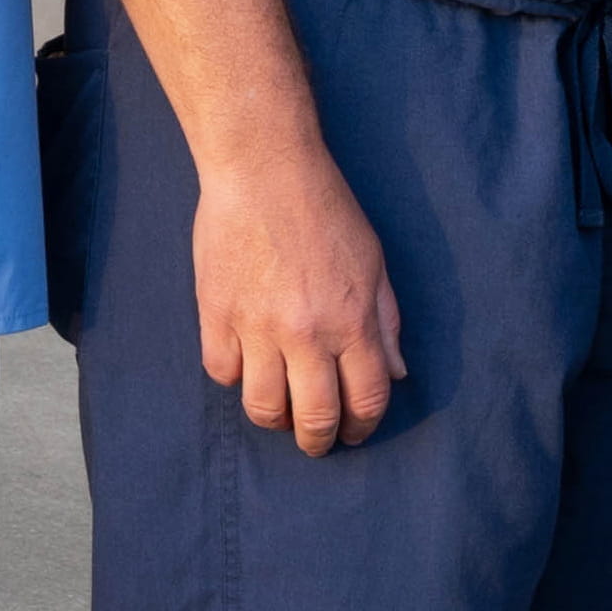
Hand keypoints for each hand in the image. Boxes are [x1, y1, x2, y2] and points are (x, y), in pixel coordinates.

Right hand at [194, 148, 405, 453]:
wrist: (263, 169)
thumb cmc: (325, 208)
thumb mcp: (373, 260)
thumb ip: (386, 321)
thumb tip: (395, 373)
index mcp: (353, 319)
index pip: (366, 399)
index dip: (362, 426)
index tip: (355, 432)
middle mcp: (306, 332)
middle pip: (313, 418)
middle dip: (318, 441)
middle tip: (316, 441)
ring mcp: (257, 327)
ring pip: (263, 408)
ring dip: (276, 418)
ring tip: (280, 409)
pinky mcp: (215, 315)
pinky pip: (223, 373)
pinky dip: (235, 376)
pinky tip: (246, 363)